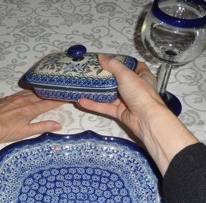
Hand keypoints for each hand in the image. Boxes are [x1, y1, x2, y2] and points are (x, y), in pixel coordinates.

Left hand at [0, 90, 64, 150]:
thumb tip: (58, 125)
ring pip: (33, 92)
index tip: (67, 97)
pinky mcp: (9, 97)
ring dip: (43, 91)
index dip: (59, 100)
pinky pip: (24, 91)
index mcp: (31, 110)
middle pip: (42, 96)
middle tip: (61, 91)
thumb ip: (42, 127)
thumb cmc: (5, 130)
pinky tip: (32, 91)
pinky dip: (32, 90)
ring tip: (50, 89)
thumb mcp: (25, 132)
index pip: (48, 103)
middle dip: (52, 94)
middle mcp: (25, 101)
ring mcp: (16, 98)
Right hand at [78, 54, 197, 174]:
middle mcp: (135, 88)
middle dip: (106, 76)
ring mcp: (127, 101)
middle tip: (92, 71)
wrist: (145, 119)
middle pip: (119, 80)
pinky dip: (94, 104)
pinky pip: (105, 107)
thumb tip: (101, 57)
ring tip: (83, 85)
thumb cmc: (140, 93)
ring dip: (97, 91)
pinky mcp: (120, 112)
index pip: (134, 66)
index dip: (124, 62)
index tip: (110, 59)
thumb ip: (113, 66)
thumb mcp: (126, 75)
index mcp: (142, 77)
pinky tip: (82, 101)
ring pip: (110, 95)